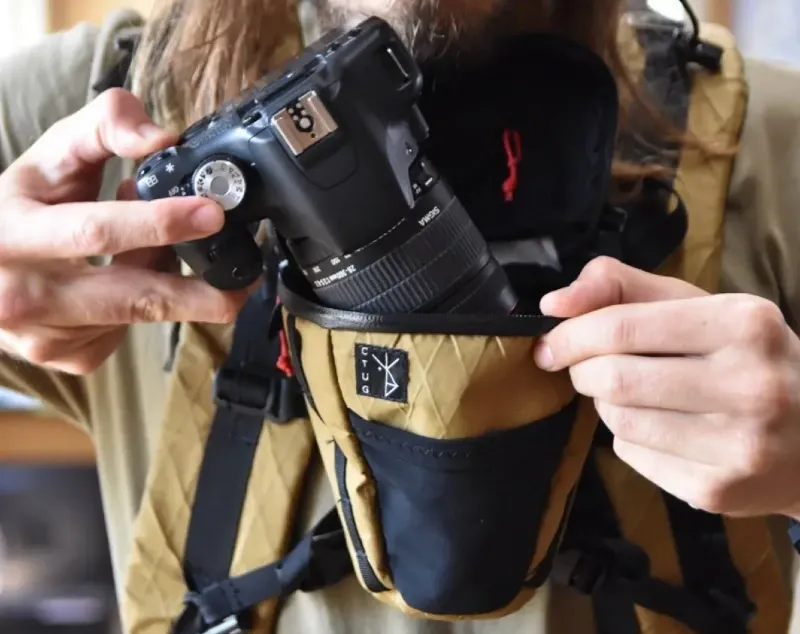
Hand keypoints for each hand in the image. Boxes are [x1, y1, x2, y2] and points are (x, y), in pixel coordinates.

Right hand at [0, 89, 248, 374]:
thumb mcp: (50, 156)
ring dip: (168, 282)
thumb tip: (165, 138)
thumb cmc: (17, 207)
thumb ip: (105, 126)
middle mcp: (23, 295)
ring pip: (138, 313)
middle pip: (134, 298)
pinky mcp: (67, 358)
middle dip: (200, 290)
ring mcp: (43, 337)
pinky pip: (129, 332)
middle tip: (246, 277)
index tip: (212, 214)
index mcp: (12, 234)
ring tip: (158, 246)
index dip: (160, 223)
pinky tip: (131, 277)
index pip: (96, 231)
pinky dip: (146, 305)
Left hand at [533, 256, 799, 519]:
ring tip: (636, 395)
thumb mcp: (699, 306)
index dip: (571, 335)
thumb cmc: (746, 358)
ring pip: (618, 420)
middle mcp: (750, 384)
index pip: (622, 326)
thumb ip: (622, 288)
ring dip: (606, 404)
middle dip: (584, 371)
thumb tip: (553, 304)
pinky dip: (629, 439)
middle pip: (613, 378)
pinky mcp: (719, 490)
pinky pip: (633, 456)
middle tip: (591, 368)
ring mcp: (738, 445)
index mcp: (744, 323)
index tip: (551, 343)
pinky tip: (664, 429)